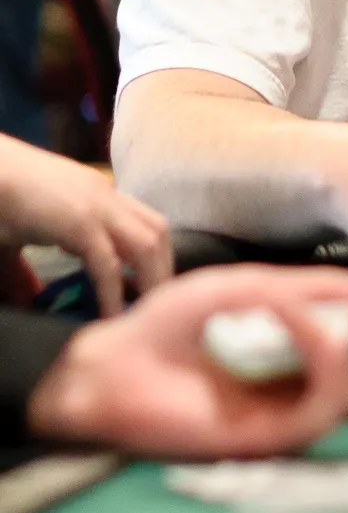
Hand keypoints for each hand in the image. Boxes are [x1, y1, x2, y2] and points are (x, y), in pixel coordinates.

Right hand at [0, 134, 170, 314]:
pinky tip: (111, 318)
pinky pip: (108, 263)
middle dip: (162, 271)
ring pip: (148, 244)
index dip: (156, 258)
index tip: (151, 290)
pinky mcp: (79, 222)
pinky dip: (114, 293)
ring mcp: (96, 206)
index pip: (147, 222)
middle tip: (154, 309)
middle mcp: (106, 196)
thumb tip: (28, 300)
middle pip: (158, 232)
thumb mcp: (19, 234)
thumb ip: (27, 268)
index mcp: (98, 195)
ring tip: (142, 317)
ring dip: (150, 282)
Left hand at [26, 265, 347, 457]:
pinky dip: (320, 346)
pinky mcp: (281, 435)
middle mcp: (326, 382)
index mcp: (326, 345)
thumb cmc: (183, 322)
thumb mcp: (258, 285)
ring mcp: (306, 410)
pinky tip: (289, 312)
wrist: (118, 359)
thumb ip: (321, 288)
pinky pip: (328, 397)